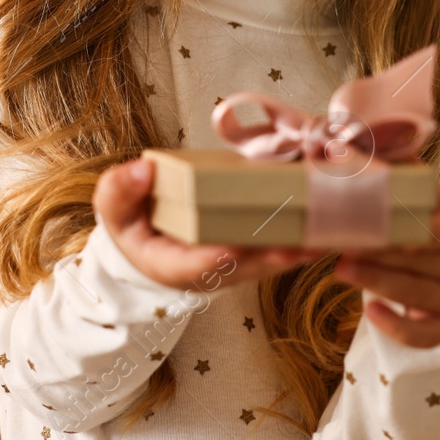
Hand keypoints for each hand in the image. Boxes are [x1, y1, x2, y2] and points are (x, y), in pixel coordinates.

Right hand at [93, 157, 325, 292]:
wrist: (146, 240)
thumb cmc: (131, 222)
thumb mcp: (113, 209)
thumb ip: (119, 191)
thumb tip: (143, 169)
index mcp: (171, 264)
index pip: (194, 266)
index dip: (213, 259)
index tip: (229, 249)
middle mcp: (208, 270)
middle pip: (243, 268)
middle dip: (270, 258)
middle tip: (295, 246)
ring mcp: (233, 264)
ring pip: (268, 262)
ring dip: (295, 251)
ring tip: (322, 236)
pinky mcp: (251, 252)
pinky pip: (278, 248)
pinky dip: (301, 239)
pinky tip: (326, 223)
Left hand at [332, 185, 439, 348]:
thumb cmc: (439, 219)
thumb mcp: (431, 194)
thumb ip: (407, 171)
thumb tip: (370, 140)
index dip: (415, 230)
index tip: (380, 225)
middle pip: (423, 262)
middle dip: (379, 252)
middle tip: (341, 242)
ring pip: (415, 294)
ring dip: (374, 281)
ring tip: (339, 267)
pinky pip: (422, 336)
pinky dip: (395, 327)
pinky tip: (370, 312)